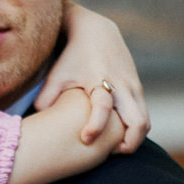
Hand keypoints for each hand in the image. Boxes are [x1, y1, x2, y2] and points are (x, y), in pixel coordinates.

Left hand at [35, 3, 148, 153]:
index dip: (95, 126)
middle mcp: (121, 85)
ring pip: (144, 122)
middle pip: (138, 122)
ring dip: (134, 138)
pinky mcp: (138, 88)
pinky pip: (143, 114)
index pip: (102, 108)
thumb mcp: (57, 74)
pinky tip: (117, 134)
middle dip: (128, 143)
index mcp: (99, 80)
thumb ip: (47, 97)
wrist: (97, 31)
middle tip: (111, 152)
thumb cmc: (73, 56)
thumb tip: (38, 119)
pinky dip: (135, 128)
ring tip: (115, 147)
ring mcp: (134, 87)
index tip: (86, 139)